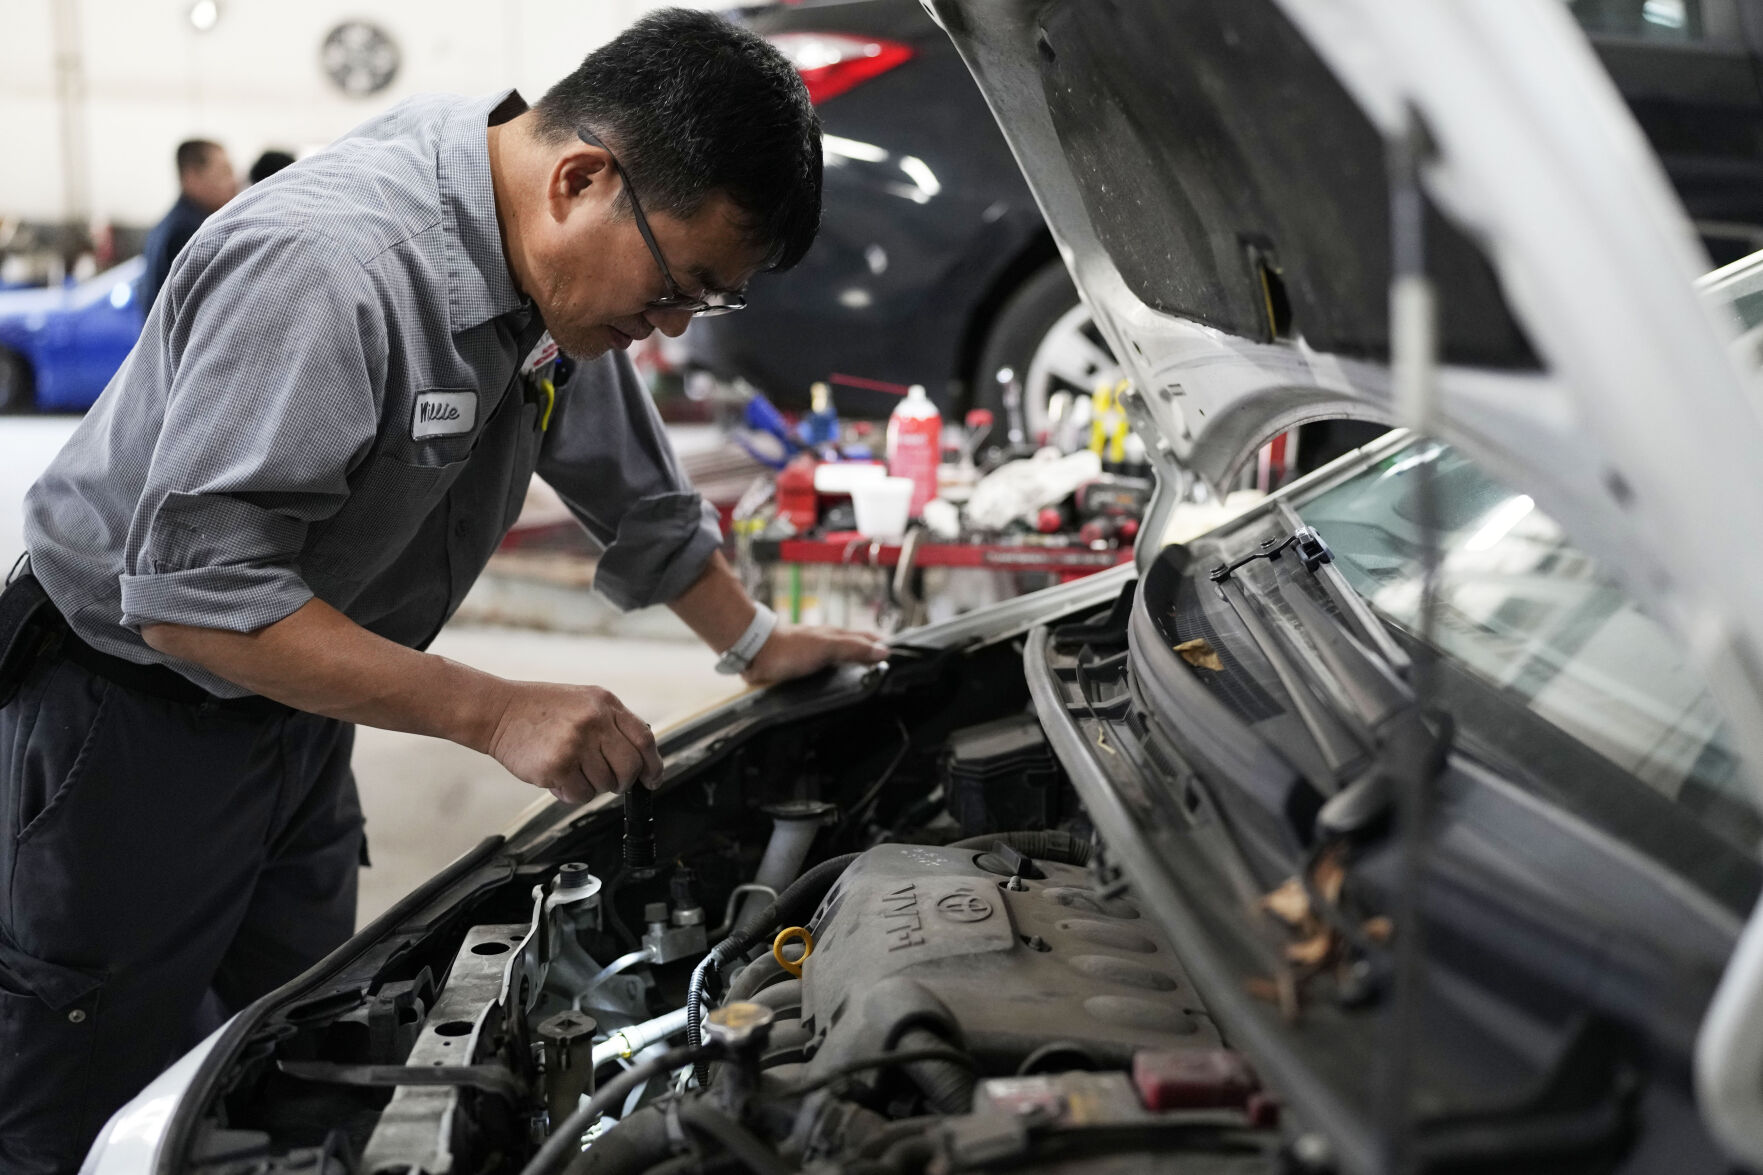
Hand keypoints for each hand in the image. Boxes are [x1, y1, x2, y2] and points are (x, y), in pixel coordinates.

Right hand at [485, 681, 662, 802]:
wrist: (498, 711)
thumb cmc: (539, 709)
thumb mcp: (584, 702)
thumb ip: (612, 723)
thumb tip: (640, 757)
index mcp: (605, 703)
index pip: (644, 739)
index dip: (653, 764)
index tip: (652, 778)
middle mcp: (594, 721)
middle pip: (630, 767)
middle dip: (623, 782)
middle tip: (612, 783)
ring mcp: (577, 743)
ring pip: (605, 784)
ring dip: (592, 786)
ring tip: (572, 771)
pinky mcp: (558, 765)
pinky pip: (581, 794)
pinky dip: (572, 793)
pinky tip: (559, 778)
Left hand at [742, 623, 888, 686]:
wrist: (756, 653)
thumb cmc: (788, 648)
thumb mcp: (827, 647)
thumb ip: (854, 648)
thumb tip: (883, 651)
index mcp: (839, 636)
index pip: (871, 639)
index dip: (887, 647)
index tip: (904, 656)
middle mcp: (831, 644)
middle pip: (860, 650)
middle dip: (876, 657)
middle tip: (892, 669)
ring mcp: (818, 656)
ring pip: (845, 661)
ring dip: (859, 667)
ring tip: (872, 678)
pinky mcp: (806, 668)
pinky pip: (830, 673)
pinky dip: (841, 677)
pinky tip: (841, 685)